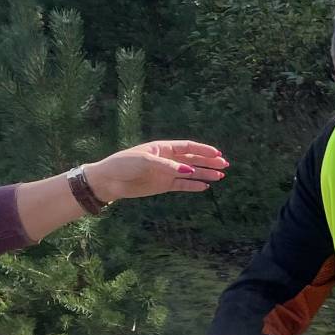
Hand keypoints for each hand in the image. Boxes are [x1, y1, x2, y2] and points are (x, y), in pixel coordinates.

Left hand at [86, 139, 229, 201]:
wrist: (108, 181)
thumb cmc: (124, 165)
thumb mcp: (145, 161)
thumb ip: (168, 166)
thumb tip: (190, 171)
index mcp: (162, 148)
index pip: (187, 147)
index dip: (203, 150)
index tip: (217, 154)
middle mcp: (167, 159)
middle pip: (192, 160)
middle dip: (209, 162)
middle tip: (225, 165)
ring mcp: (166, 173)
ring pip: (190, 173)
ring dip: (205, 174)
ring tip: (220, 176)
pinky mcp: (162, 185)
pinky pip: (182, 185)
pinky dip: (194, 186)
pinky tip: (205, 187)